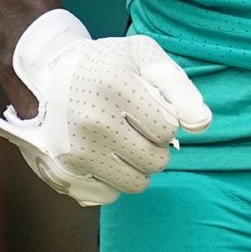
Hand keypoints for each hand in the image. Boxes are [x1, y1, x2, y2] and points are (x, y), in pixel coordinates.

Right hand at [0, 10, 211, 204]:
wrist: (48, 73)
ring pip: (137, 183)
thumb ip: (179, 88)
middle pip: (156, 160)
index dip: (164, 118)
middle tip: (137, 124)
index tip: (147, 104)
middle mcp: (92, 123)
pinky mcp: (64, 173)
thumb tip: (202, 125)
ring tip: (123, 140)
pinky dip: (113, 178)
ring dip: (138, 165)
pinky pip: (110, 194)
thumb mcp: (144, 57)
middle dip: (155, 145)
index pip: (168, 129)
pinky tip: (102, 153)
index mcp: (115, 87)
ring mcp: (76, 151)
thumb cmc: (106, 64)